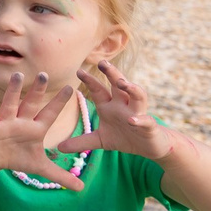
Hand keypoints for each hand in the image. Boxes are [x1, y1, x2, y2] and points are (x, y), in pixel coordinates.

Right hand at [0, 72, 83, 190]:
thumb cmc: (18, 158)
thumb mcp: (41, 168)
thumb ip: (61, 175)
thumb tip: (81, 188)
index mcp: (36, 129)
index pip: (50, 113)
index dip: (60, 102)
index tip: (72, 87)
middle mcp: (22, 122)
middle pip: (31, 103)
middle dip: (38, 90)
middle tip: (45, 74)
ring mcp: (5, 123)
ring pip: (10, 105)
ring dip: (13, 91)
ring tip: (17, 75)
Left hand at [60, 61, 174, 160]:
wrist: (151, 147)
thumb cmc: (126, 138)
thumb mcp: (100, 140)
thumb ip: (81, 142)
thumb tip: (59, 147)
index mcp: (110, 107)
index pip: (99, 90)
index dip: (90, 81)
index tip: (78, 71)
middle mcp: (124, 106)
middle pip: (119, 85)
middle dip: (112, 73)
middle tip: (102, 63)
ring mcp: (138, 114)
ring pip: (137, 96)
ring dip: (131, 88)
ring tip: (122, 83)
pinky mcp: (149, 126)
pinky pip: (145, 120)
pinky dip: (139, 119)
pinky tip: (132, 119)